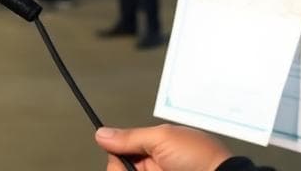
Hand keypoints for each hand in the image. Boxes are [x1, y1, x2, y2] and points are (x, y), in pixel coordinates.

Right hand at [95, 125, 232, 170]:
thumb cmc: (198, 157)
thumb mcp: (163, 139)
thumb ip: (131, 137)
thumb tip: (102, 133)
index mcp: (152, 147)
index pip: (119, 150)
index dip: (115, 154)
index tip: (118, 156)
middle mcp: (150, 165)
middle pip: (118, 166)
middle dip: (120, 168)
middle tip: (140, 168)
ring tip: (150, 170)